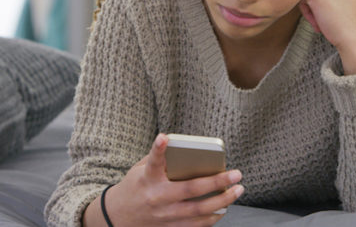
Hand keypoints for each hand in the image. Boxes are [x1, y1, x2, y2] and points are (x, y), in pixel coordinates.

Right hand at [85, 134, 243, 226]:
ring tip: (237, 190)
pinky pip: (197, 224)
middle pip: (190, 189)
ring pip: (199, 210)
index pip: (152, 162)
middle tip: (236, 174)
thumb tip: (184, 149)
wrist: (117, 217)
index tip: (164, 138)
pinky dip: (213, 217)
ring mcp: (164, 215)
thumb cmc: (134, 187)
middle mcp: (157, 197)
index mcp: (147, 179)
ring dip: (223, 200)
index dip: (158, 149)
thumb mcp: (139, 170)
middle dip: (216, 181)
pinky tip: (225, 208)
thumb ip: (159, 160)